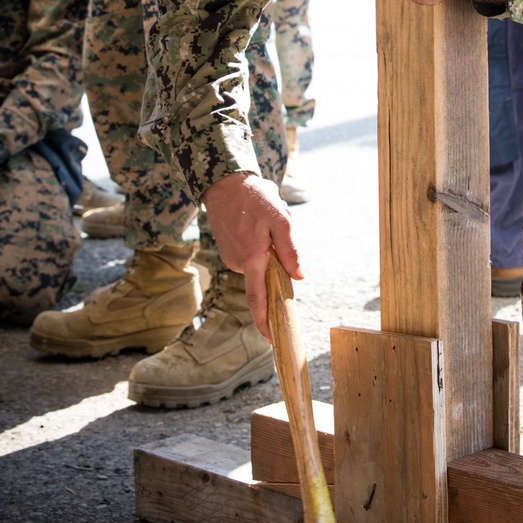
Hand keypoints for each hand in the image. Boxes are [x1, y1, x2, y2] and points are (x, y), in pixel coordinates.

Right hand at [202, 171, 302, 338]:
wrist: (223, 183)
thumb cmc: (254, 198)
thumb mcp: (280, 219)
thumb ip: (290, 250)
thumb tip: (299, 277)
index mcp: (252, 258)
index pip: (258, 299)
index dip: (264, 321)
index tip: (271, 339)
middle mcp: (238, 263)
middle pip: (263, 279)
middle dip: (276, 264)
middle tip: (275, 229)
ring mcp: (231, 257)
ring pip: (258, 265)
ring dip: (267, 251)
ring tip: (265, 221)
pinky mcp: (228, 251)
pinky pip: (250, 257)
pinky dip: (258, 246)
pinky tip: (256, 223)